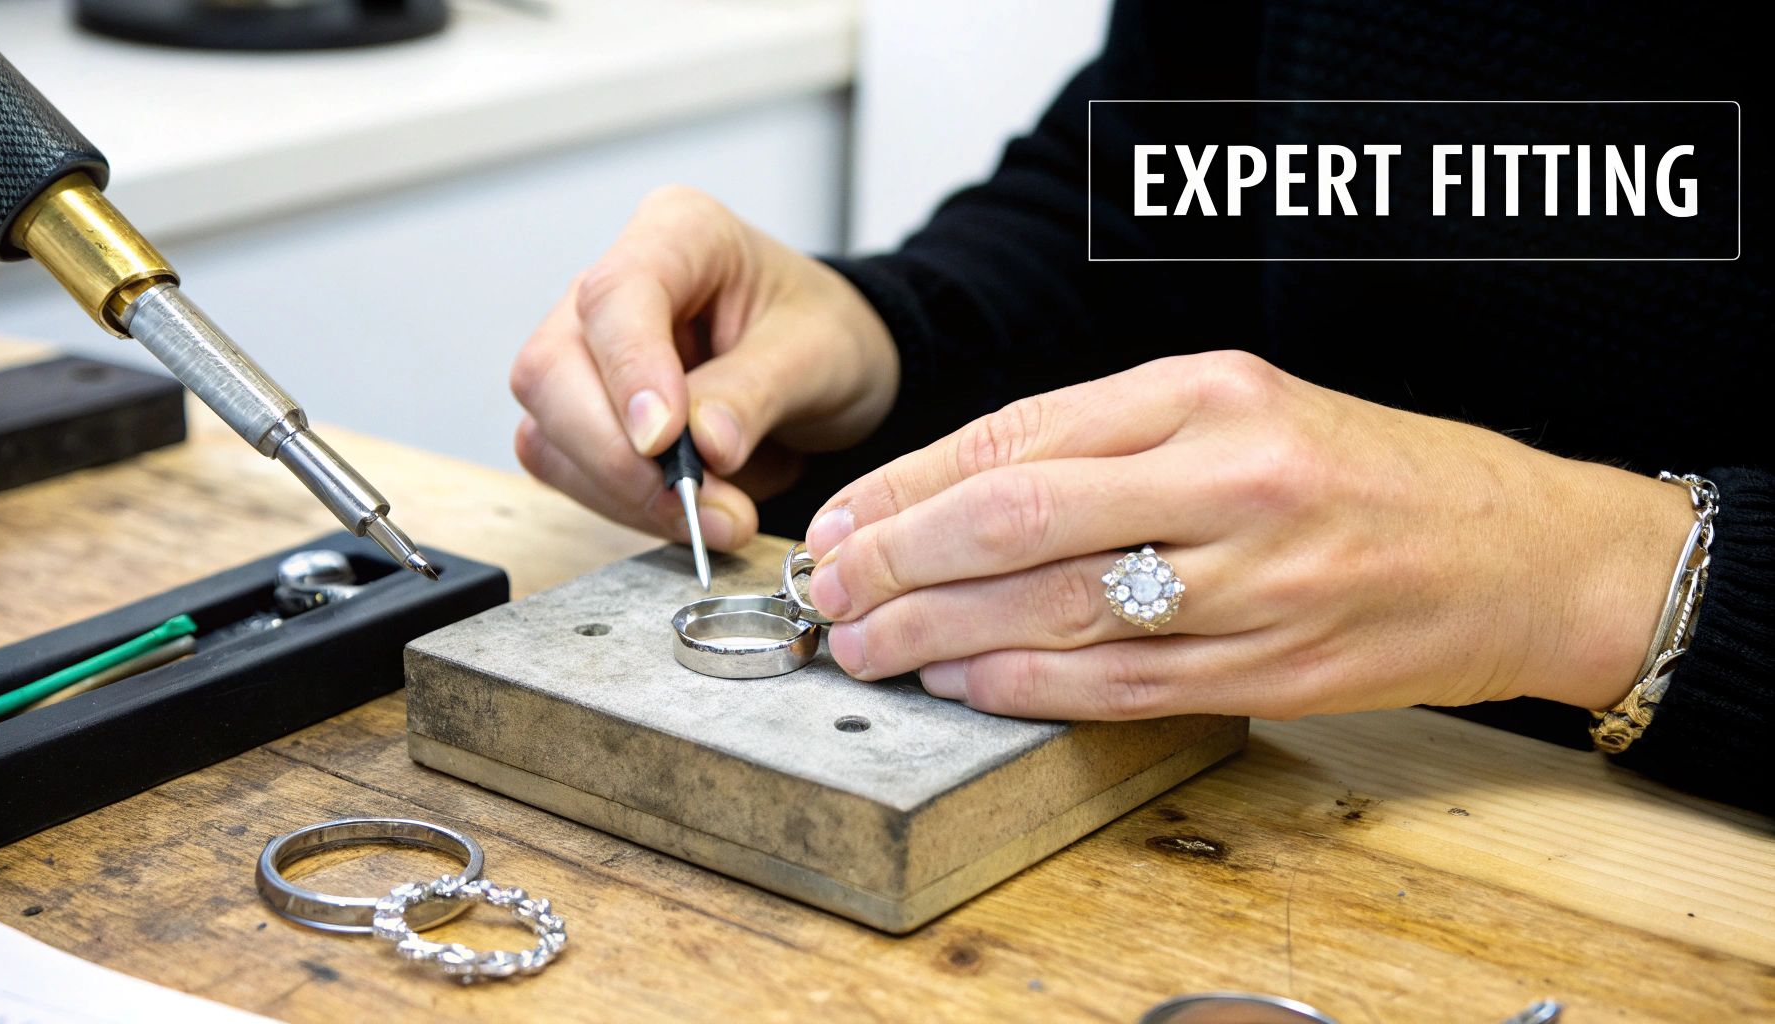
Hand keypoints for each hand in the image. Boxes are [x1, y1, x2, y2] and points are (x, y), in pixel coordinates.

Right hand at [510, 186, 898, 547]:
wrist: (824, 371)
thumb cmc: (823, 335)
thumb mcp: (818, 354)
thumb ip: (755, 393)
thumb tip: (705, 447)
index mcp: (678, 233)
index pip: (615, 295)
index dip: (629, 370)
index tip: (663, 441)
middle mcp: (612, 287)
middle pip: (553, 369)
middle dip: (618, 455)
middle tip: (701, 506)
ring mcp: (585, 351)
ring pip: (549, 429)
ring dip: (623, 492)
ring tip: (718, 519)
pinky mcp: (580, 413)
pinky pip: (566, 468)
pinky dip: (621, 504)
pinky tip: (686, 515)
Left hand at [802, 351, 1692, 719]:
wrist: (1523, 552)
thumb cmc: (1368, 470)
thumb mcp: (1244, 406)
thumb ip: (1109, 440)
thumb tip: (956, 491)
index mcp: (1209, 390)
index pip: (1019, 437)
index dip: (910, 486)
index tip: (843, 519)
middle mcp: (1227, 475)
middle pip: (1016, 521)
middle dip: (898, 561)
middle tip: (828, 591)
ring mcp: (1255, 579)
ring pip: (1056, 610)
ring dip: (941, 634)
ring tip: (867, 646)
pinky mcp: (1274, 664)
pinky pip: (1120, 684)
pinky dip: (1027, 688)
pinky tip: (964, 686)